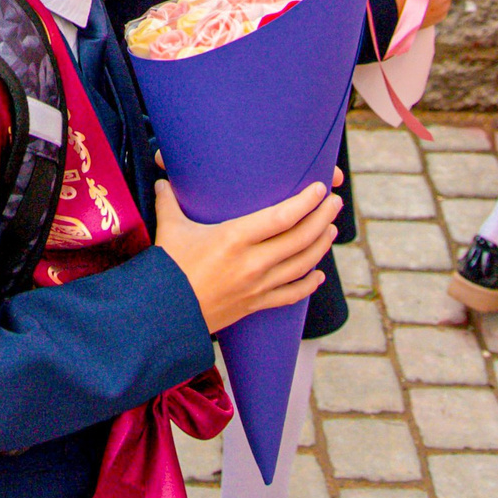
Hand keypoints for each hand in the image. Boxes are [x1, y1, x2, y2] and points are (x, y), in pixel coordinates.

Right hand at [154, 174, 340, 334]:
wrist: (164, 316)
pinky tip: (319, 275)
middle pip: (300, 238)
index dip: (305, 202)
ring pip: (302, 264)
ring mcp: (257, 286)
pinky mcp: (255, 304)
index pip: (282, 217)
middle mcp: (252, 262)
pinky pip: (291, 295)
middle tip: (335, 203)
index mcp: (234, 238)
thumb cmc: (167, 269)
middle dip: (322, 218)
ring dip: (321, 246)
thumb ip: (169, 201)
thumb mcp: (169, 229)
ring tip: (331, 229)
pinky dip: (309, 284)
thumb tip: (163, 181)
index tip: (320, 189)